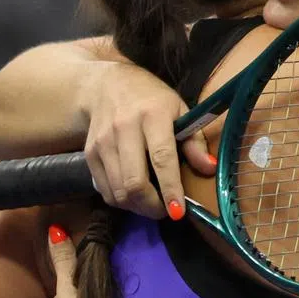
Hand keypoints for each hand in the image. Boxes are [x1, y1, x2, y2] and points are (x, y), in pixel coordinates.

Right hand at [83, 61, 215, 219]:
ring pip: (118, 191)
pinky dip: (121, 201)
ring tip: (152, 204)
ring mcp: (103, 142)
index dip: (170, 188)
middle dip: (152, 206)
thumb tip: (209, 168)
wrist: (106, 86)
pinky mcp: (89, 154)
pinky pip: (104, 190)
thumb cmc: (152, 100)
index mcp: (153, 115)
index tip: (178, 212)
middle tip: (166, 212)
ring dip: (137, 207)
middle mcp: (124, 128)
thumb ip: (194, 140)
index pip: (161, 158)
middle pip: (134, 181)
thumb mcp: (180, 110)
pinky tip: (133, 196)